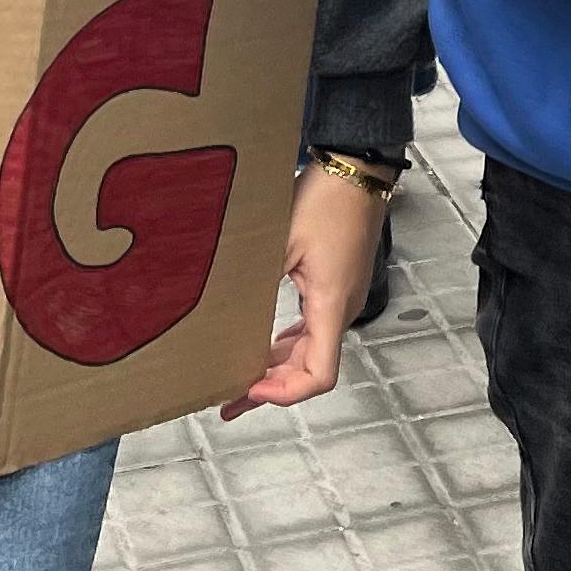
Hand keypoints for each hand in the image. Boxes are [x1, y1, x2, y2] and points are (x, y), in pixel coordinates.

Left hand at [220, 167, 383, 419]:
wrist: (356, 169)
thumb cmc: (325, 200)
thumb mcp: (279, 243)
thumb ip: (254, 282)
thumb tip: (215, 309)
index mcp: (331, 305)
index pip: (319, 375)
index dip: (284, 393)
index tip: (249, 389)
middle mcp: (342, 309)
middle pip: (311, 369)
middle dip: (271, 388)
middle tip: (229, 401)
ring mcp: (342, 297)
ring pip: (312, 349)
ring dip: (278, 367)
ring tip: (241, 381)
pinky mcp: (337, 284)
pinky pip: (314, 327)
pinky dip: (289, 345)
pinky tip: (264, 346)